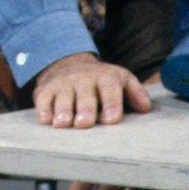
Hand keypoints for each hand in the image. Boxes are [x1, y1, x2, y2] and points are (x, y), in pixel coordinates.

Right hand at [32, 53, 152, 129]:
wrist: (70, 65)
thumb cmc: (102, 80)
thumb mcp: (122, 80)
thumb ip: (135, 93)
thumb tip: (146, 109)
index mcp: (106, 77)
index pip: (110, 90)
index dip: (112, 104)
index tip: (112, 120)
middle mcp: (84, 79)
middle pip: (85, 96)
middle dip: (85, 109)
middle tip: (85, 124)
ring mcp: (63, 84)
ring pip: (62, 98)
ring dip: (62, 111)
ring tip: (63, 124)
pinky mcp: (45, 89)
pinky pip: (42, 100)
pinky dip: (43, 110)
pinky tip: (45, 121)